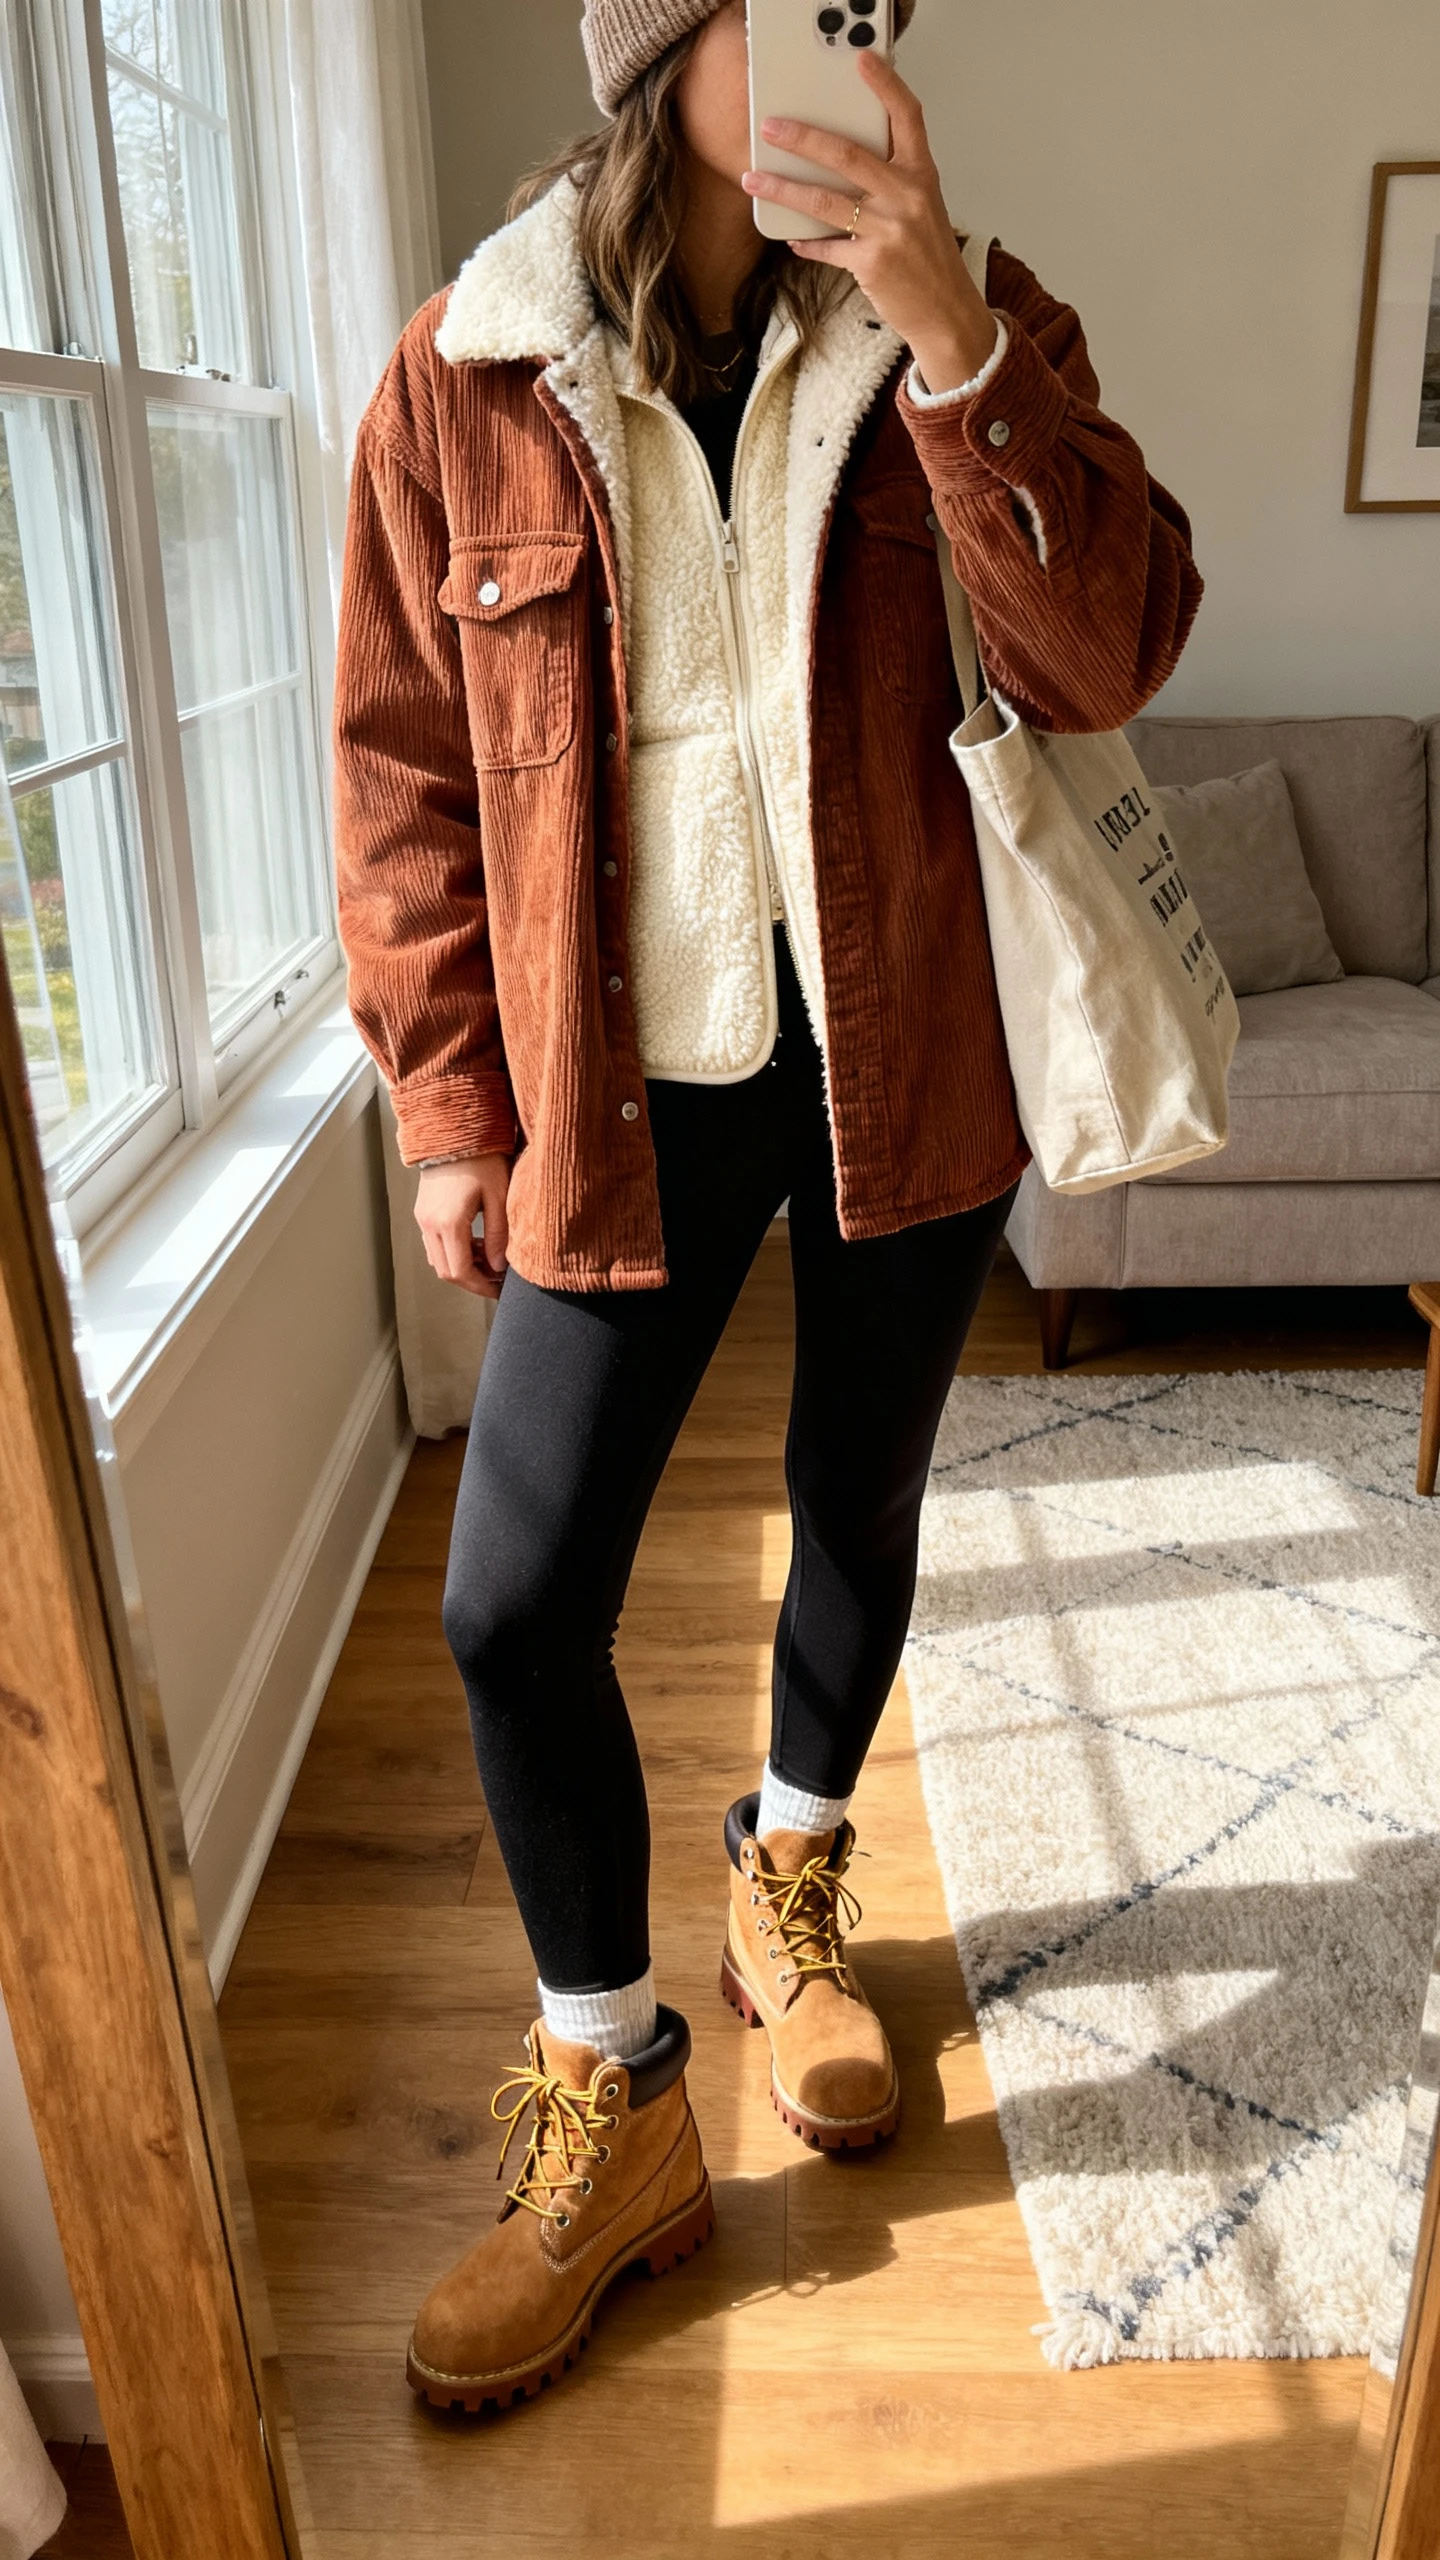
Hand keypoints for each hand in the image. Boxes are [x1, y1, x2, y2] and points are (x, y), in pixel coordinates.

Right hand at [415, 1153, 510, 1300]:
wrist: (455, 1129)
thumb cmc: (482, 1157)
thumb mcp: (499, 1197)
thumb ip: (499, 1235)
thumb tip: (499, 1266)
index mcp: (449, 1222)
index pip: (460, 1272)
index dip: (480, 1286)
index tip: (499, 1289)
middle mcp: (429, 1223)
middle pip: (446, 1271)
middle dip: (472, 1280)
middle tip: (497, 1277)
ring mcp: (422, 1217)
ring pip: (438, 1259)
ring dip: (462, 1265)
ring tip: (489, 1258)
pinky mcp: (422, 1210)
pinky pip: (434, 1243)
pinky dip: (453, 1251)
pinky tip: (474, 1242)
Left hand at [742, 52, 997, 395]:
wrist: (946, 310)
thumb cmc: (930, 257)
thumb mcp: (921, 206)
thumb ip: (891, 179)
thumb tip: (841, 159)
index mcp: (921, 174)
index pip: (907, 116)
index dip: (885, 84)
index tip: (862, 61)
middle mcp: (906, 196)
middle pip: (847, 154)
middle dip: (802, 137)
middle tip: (771, 126)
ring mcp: (888, 230)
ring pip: (824, 201)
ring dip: (783, 189)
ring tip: (754, 178)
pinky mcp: (871, 263)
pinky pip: (826, 247)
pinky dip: (805, 243)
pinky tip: (790, 239)